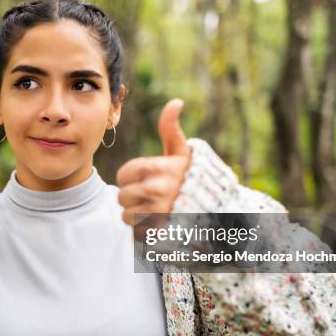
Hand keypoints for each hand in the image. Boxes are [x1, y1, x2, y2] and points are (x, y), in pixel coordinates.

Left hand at [116, 99, 191, 225]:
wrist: (213, 210)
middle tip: (152, 195)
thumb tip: (176, 102)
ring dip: (137, 214)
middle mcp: (157, 191)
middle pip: (122, 196)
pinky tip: (157, 222)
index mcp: (159, 169)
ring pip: (126, 215)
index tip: (146, 178)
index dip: (131, 177)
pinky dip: (143, 229)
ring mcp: (158, 214)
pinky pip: (135, 231)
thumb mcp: (181, 152)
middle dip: (134, 197)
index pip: (123, 174)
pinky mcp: (158, 233)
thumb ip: (170, 128)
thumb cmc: (191, 176)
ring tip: (155, 208)